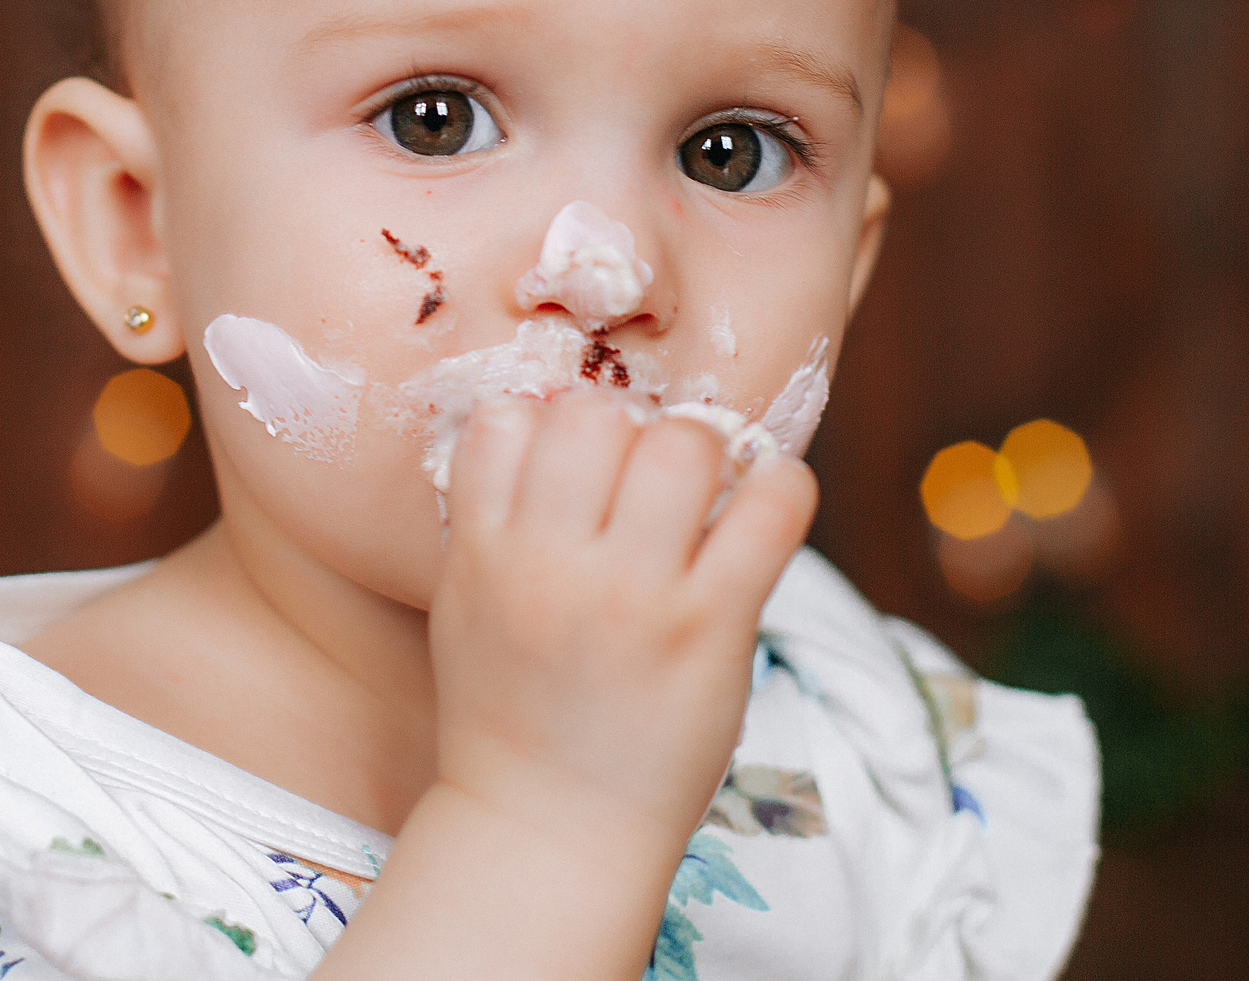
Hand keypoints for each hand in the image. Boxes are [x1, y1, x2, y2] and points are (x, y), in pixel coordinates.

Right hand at [430, 389, 817, 859]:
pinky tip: (763, 510)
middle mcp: (552, 566)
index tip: (576, 465)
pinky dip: (779, 489)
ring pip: (681, 443)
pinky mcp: (713, 627)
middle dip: (626, 431)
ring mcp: (636, 597)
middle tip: (643, 482)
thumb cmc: (514, 713)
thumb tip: (543, 418)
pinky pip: (770, 508)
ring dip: (698, 454)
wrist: (549, 834)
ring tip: (699, 501)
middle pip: (593, 414)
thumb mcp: (469, 604)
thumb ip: (494, 516)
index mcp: (484, 554)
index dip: (549, 426)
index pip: (506, 420)